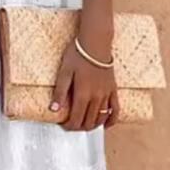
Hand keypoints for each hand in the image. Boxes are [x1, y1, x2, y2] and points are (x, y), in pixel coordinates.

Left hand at [50, 15, 119, 130]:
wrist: (95, 43)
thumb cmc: (78, 55)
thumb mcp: (64, 72)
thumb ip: (60, 92)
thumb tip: (53, 109)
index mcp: (83, 94)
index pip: (76, 118)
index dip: (69, 125)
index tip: (64, 125)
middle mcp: (96, 97)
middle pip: (89, 120)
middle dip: (79, 127)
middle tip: (72, 126)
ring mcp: (107, 94)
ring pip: (101, 117)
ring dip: (93, 125)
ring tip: (85, 126)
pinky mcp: (113, 89)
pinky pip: (116, 109)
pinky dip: (112, 119)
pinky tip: (106, 125)